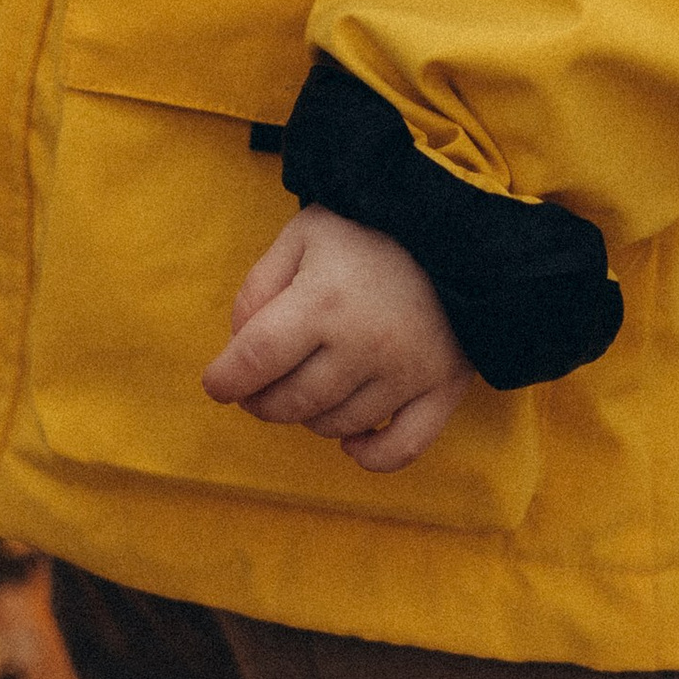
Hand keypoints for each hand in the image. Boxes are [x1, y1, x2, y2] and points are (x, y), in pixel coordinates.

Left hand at [202, 207, 474, 473]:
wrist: (462, 222)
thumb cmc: (372, 225)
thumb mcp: (304, 234)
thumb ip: (260, 286)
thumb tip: (239, 345)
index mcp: (322, 302)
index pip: (254, 361)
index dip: (225, 379)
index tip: (217, 383)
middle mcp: (363, 345)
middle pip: (290, 401)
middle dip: (261, 401)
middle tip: (257, 388)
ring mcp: (406, 372)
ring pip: (336, 425)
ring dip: (309, 417)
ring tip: (307, 389)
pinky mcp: (443, 387)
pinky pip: (402, 447)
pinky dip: (370, 456)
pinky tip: (351, 443)